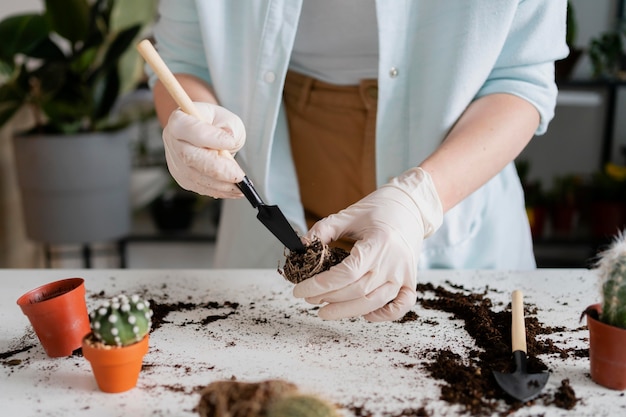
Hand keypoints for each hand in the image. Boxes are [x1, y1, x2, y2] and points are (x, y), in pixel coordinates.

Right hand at [162, 102, 245, 197]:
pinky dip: (218, 190)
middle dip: (219, 170)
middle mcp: (172, 141)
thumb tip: (229, 139)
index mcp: (179, 120)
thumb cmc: (215, 123)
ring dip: (221, 185)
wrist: (206, 131)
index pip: (193, 131)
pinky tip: (233, 189)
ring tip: (241, 186)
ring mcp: (175, 162)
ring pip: (196, 177)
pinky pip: (199, 187)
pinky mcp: (181, 177)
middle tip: (240, 175)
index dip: (212, 138)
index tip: (231, 143)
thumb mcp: (227, 118)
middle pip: (191, 158)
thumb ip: (229, 127)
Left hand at [293, 168, 442, 321]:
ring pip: (374, 302)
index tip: (300, 290)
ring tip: (325, 310)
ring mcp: (404, 275)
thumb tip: (301, 247)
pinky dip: (383, 315)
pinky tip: (363, 314)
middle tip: (309, 298)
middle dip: (328, 298)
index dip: (320, 285)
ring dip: (347, 311)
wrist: (411, 206)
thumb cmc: (379, 208)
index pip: (346, 273)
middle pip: (358, 291)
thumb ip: (324, 230)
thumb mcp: (348, 214)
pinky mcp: (410, 281)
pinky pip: (400, 307)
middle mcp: (394, 263)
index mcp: (378, 243)